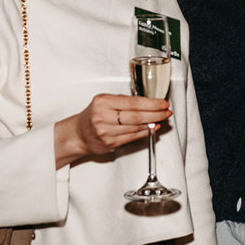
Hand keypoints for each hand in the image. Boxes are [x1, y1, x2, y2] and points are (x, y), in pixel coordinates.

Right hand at [53, 93, 169, 168]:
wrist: (78, 134)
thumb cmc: (95, 114)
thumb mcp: (105, 101)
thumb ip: (124, 101)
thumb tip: (151, 103)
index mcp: (103, 102)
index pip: (133, 102)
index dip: (152, 104)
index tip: (163, 103)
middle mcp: (103, 116)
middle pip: (136, 116)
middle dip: (156, 114)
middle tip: (167, 112)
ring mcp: (105, 132)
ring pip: (136, 128)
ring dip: (152, 124)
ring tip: (162, 119)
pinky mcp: (109, 143)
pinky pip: (132, 137)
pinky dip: (145, 132)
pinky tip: (152, 128)